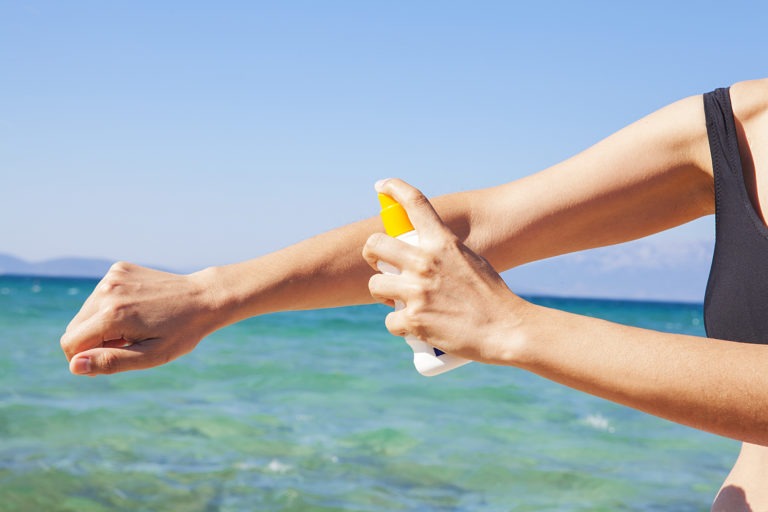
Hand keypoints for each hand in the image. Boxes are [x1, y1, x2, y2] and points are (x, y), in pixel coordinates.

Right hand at [60, 262, 221, 374]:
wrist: (204, 297)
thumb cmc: (181, 332)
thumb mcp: (151, 356)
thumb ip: (111, 362)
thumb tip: (75, 366)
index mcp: (112, 315)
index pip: (70, 343)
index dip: (86, 359)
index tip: (112, 359)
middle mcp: (107, 291)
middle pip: (75, 327)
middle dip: (94, 341)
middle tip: (129, 343)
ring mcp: (112, 276)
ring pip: (86, 312)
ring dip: (102, 324)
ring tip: (136, 326)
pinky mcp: (118, 269)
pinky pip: (100, 296)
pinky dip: (111, 307)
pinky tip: (138, 309)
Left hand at [363, 178, 527, 363]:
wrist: (506, 329)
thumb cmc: (491, 296)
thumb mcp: (469, 260)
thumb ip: (443, 253)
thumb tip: (418, 254)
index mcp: (443, 242)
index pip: (415, 203)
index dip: (395, 188)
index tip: (383, 185)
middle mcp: (426, 261)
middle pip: (375, 244)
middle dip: (371, 254)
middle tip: (380, 265)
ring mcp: (417, 291)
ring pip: (376, 284)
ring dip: (384, 294)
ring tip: (400, 301)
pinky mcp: (414, 319)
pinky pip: (390, 320)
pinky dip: (401, 325)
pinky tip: (415, 327)